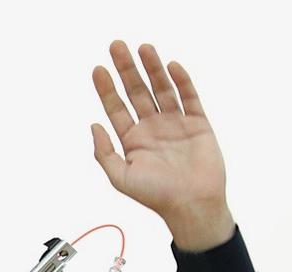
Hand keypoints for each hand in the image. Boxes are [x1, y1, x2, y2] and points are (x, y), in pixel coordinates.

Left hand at [91, 41, 234, 250]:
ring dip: (152, 68)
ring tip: (142, 48)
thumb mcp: (120, 177)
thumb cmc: (156, 195)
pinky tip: (171, 66)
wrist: (191, 204)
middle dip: (126, 69)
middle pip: (136, 92)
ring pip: (161, 89)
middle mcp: (152, 128)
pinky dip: (181, 81)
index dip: (106, 88)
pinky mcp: (198, 123)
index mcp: (132, 140)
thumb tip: (93, 126)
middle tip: (116, 46)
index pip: (116, 108)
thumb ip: (104, 152)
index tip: (97, 69)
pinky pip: (189, 97)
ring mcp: (175, 123)